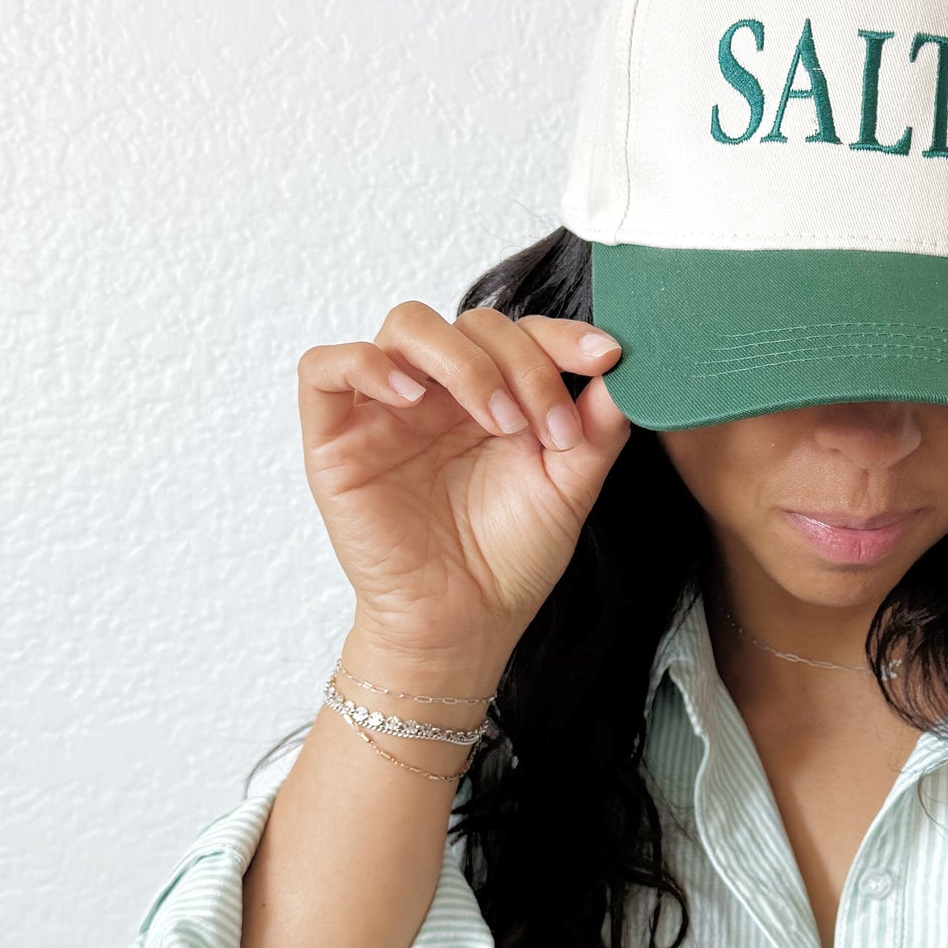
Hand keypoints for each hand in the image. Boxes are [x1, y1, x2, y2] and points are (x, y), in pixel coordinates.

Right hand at [296, 299, 629, 666]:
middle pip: (472, 323)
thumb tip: (622, 365)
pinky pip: (324, 367)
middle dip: (523, 365)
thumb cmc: (508, 559)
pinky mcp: (334, 437)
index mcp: (492, 396)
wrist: (464, 623)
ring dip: (463, 361)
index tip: (605, 356)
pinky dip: (368, 365)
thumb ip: (596, 425)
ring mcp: (384, 409)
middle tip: (548, 430)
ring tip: (497, 421)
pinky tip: (412, 400)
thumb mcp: (570, 486)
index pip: (521, 333)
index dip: (562, 335)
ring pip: (407, 326)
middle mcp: (439, 393)